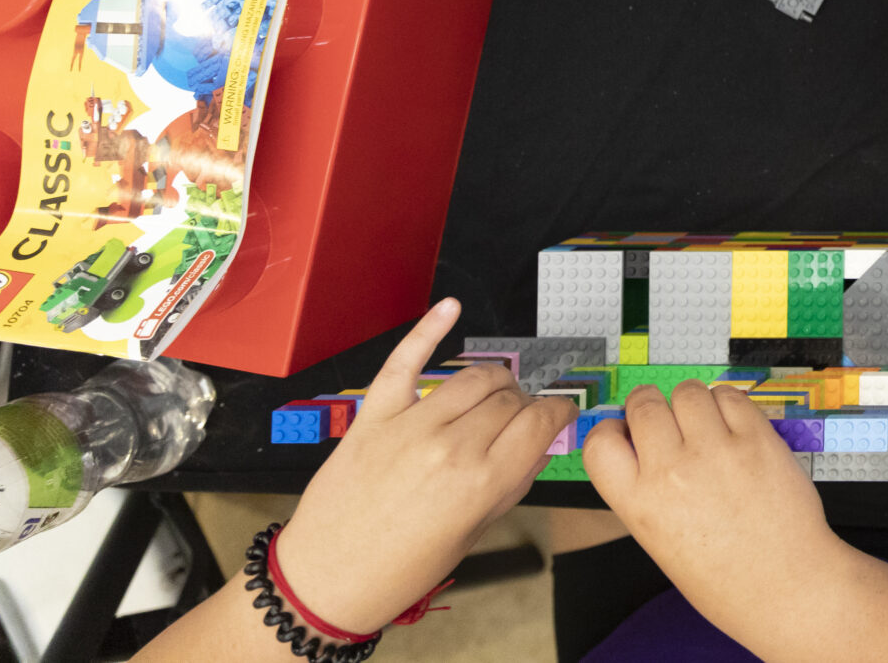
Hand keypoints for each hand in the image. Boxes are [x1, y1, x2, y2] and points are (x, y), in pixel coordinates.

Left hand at [274, 299, 572, 635]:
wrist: (326, 579)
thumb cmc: (398, 569)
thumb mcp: (472, 534)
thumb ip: (510, 484)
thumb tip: (538, 445)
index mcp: (482, 482)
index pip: (542, 420)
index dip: (559, 412)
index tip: (560, 412)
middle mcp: (451, 447)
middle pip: (511, 397)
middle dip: (524, 404)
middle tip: (518, 420)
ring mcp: (410, 426)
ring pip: (474, 376)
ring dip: (495, 380)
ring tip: (493, 395)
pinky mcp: (374, 416)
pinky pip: (405, 361)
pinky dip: (428, 329)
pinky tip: (449, 308)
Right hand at [584, 382, 839, 631]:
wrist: (783, 586)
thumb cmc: (724, 577)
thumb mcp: (660, 541)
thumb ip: (647, 491)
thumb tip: (641, 444)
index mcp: (639, 504)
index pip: (599, 442)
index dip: (613, 430)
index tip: (627, 433)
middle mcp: (672, 472)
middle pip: (644, 404)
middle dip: (652, 406)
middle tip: (670, 424)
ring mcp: (716, 451)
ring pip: (688, 392)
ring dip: (693, 403)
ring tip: (707, 428)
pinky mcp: (756, 439)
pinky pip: (730, 395)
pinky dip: (728, 405)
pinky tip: (734, 429)